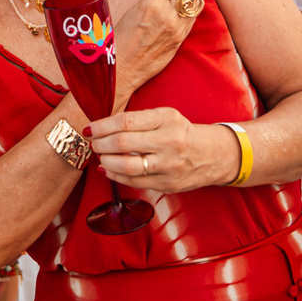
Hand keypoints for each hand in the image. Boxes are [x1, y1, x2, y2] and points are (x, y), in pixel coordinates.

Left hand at [88, 106, 224, 191]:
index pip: (126, 122)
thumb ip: (138, 120)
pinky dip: (116, 175)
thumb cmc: (180, 131)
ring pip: (127, 166)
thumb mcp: (164, 116)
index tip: (90, 129)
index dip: (102, 126)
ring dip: (106, 161)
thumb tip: (102, 127)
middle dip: (101, 144)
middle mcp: (168, 142)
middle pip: (123, 144)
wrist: (211, 154)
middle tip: (93, 143)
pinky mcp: (167, 184)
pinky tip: (107, 169)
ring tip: (99, 155)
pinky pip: (135, 181)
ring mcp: (168, 165)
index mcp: (166, 119)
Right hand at [112, 0, 199, 105]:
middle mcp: (168, 15)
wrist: (123, 68)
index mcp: (151, 4)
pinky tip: (184, 6)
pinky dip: (192, 7)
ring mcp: (177, 29)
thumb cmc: (120, 38)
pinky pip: (193, 18)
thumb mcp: (133, 9)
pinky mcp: (181, 40)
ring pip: (197, 1)